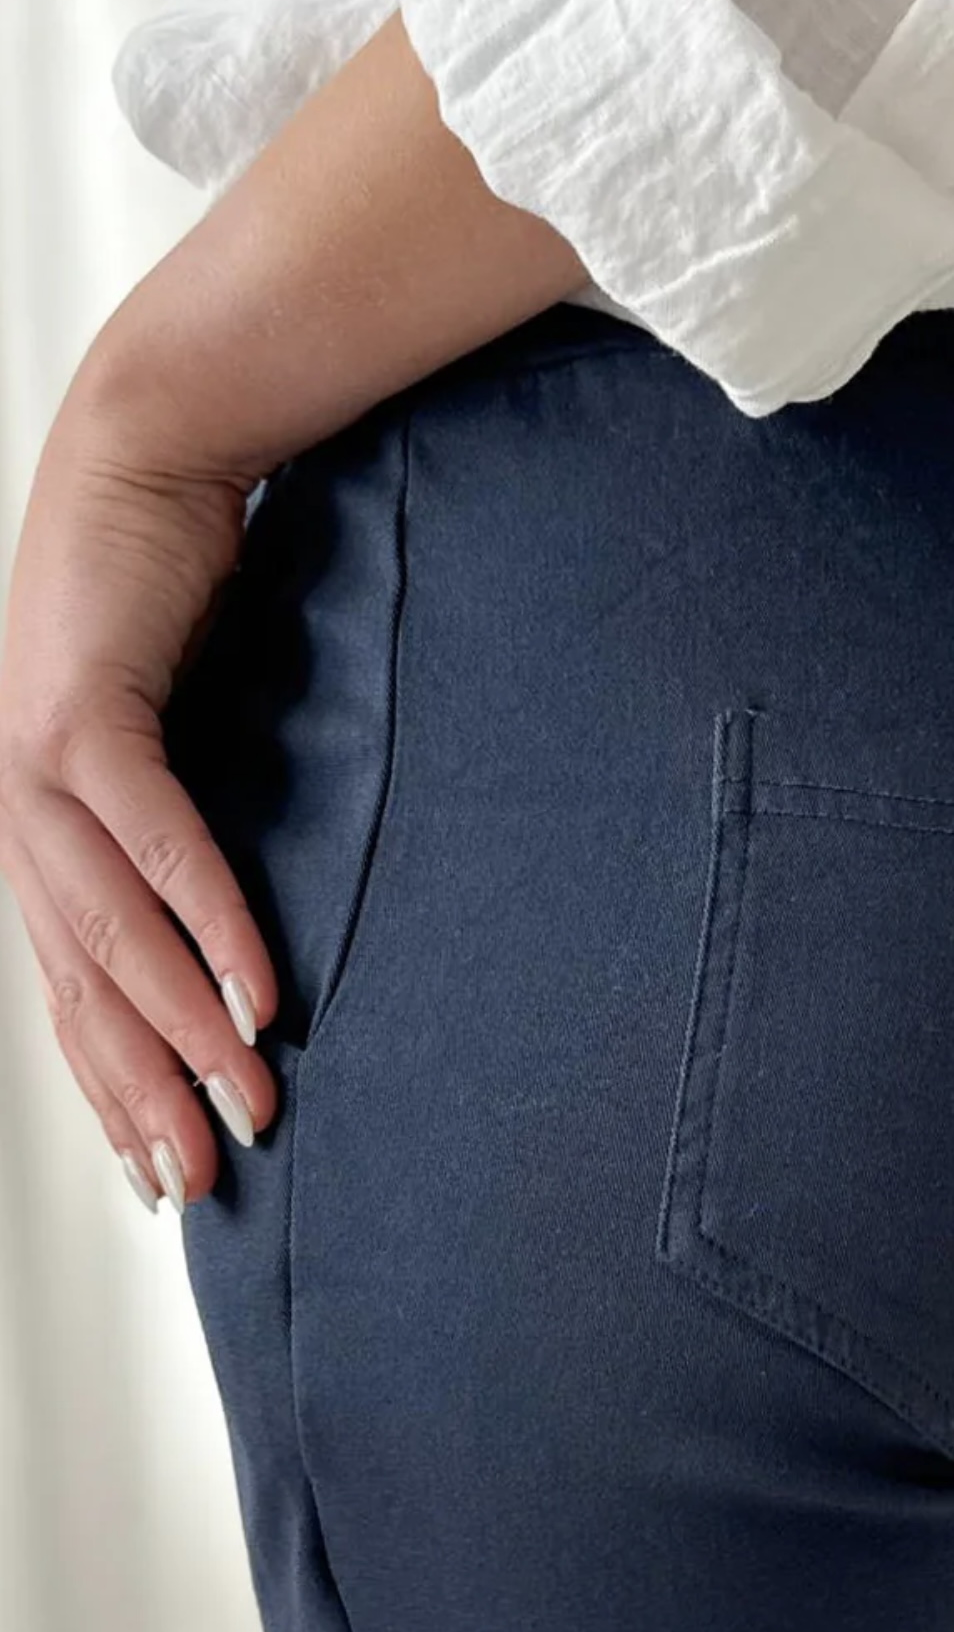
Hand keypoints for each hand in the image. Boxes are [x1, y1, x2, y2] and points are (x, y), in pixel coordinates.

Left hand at [0, 366, 280, 1213]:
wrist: (144, 457)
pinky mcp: (79, 712)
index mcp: (38, 831)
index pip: (72, 989)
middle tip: (204, 1174)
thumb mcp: (169, 745)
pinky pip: (152, 840)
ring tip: (244, 1098)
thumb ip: (175, 836)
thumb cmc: (168, 605)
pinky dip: (206, 919)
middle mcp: (19, 813)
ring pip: (106, 931)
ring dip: (182, 1024)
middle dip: (144, 1089)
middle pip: (79, 984)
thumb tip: (233, 933)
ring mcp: (36, 765)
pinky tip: (253, 988)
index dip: (115, 1088)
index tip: (167, 1171)